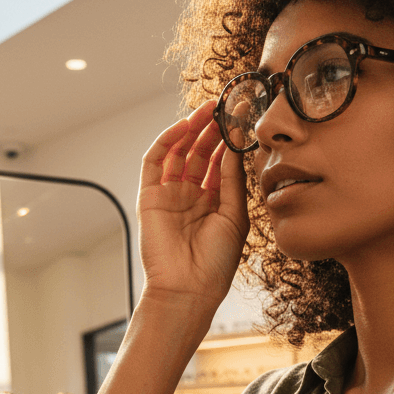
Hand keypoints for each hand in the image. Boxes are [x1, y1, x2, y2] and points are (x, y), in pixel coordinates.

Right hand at [137, 100, 248, 311]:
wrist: (189, 288)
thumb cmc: (215, 262)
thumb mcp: (234, 216)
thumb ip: (231, 180)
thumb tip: (234, 145)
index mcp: (213, 202)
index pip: (220, 161)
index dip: (230, 139)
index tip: (244, 116)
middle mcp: (190, 195)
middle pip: (199, 151)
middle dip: (213, 127)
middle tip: (227, 105)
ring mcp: (168, 194)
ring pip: (178, 151)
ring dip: (192, 128)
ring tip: (209, 109)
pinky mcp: (149, 196)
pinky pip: (154, 161)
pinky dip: (167, 140)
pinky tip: (185, 126)